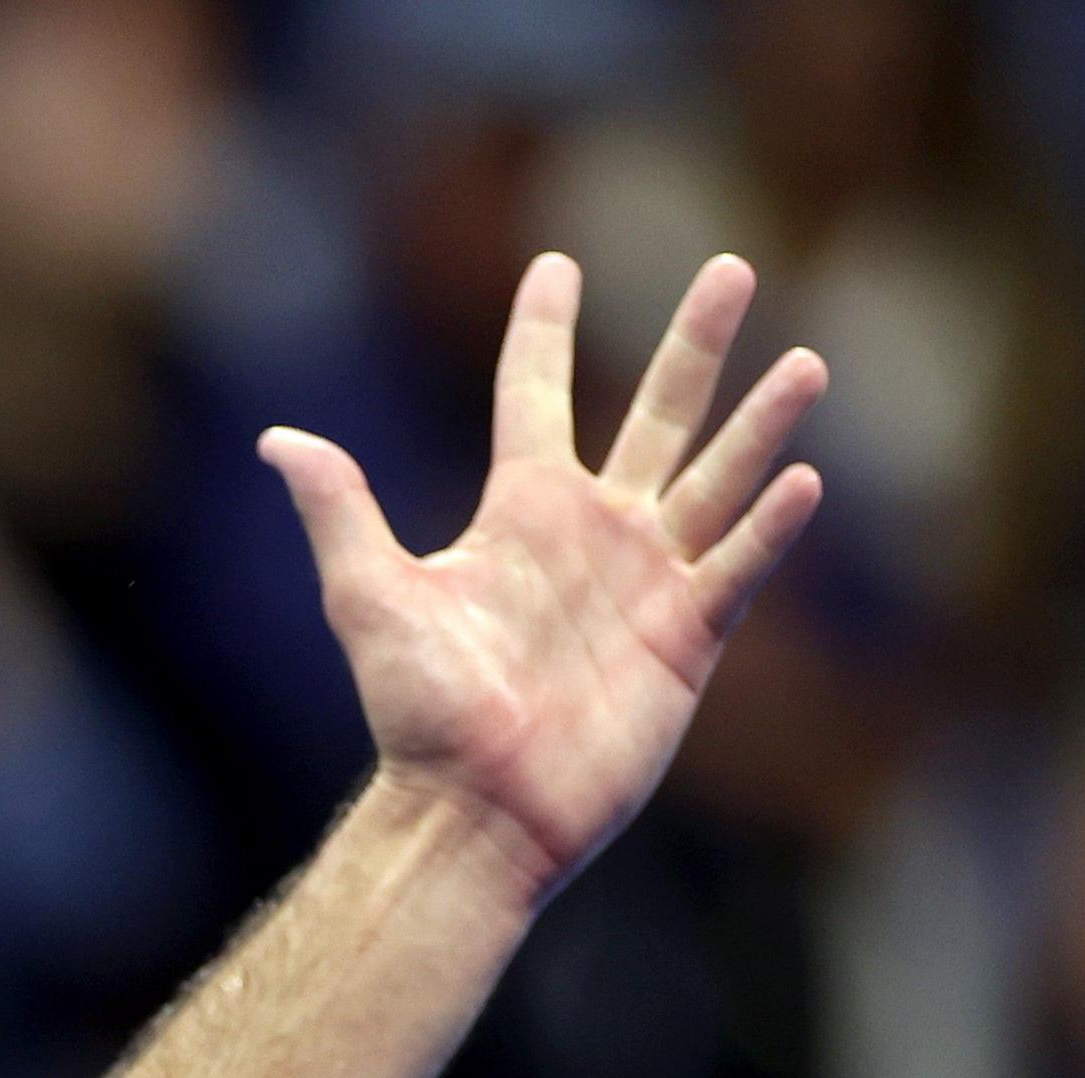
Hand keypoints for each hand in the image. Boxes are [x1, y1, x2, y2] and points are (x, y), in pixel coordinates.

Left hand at [261, 253, 825, 900]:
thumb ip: (340, 511)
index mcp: (519, 511)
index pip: (535, 395)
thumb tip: (277, 438)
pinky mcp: (686, 638)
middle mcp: (592, 532)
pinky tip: (803, 480)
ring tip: (807, 361)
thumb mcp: (370, 597)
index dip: (543, 329)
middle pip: (657, 414)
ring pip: (717, 478)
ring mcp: (647, 581)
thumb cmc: (419, 712)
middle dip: (693, 344)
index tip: (555, 262)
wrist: (475, 808)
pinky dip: (769, 527)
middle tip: (731, 266)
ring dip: (762, 421)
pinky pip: (737, 568)